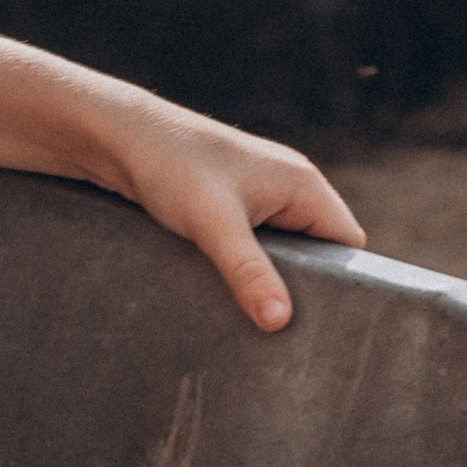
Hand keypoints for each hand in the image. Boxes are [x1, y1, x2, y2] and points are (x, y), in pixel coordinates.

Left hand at [91, 93, 364, 334]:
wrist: (117, 135)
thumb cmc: (172, 167)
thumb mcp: (214, 226)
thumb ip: (250, 274)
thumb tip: (281, 322)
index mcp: (303, 185)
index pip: (348, 245)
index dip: (344, 282)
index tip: (325, 324)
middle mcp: (288, 187)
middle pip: (318, 251)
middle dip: (305, 288)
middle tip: (287, 331)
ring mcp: (258, 195)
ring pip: (283, 251)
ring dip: (270, 280)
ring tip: (256, 318)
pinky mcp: (228, 204)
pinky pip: (254, 245)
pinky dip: (246, 268)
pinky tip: (229, 293)